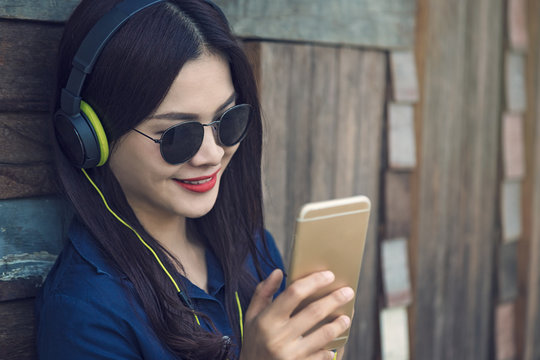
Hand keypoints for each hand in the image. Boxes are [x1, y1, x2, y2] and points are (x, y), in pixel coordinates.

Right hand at [239, 269, 353, 359]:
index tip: (329, 275)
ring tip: (346, 317)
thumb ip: (263, 293)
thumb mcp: (251, 316)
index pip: (294, 293)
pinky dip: (330, 349)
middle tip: (348, 292)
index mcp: (266, 320)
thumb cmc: (254, 341)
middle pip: (314, 312)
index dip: (313, 281)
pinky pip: (322, 356)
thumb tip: (278, 272)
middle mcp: (278, 337)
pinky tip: (333, 344)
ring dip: (339, 324)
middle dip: (334, 299)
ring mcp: (290, 355)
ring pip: (324, 334)